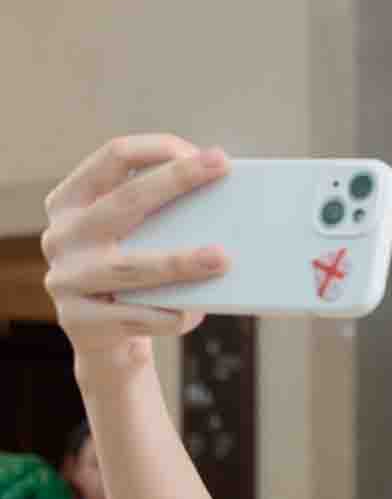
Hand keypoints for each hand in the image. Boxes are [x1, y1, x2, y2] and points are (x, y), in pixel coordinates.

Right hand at [42, 135, 230, 382]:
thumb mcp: (136, 243)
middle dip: (176, 181)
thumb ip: (160, 220)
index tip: (208, 156)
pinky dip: (169, 315)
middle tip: (219, 169)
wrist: (108, 349)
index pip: (114, 156)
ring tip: (221, 258)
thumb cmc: (134, 285)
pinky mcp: (78, 322)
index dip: (160, 149)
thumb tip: (222, 206)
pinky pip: (134, 317)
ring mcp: (65, 278)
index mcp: (71, 201)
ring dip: (179, 262)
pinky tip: (193, 313)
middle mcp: (62, 234)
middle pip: (124, 201)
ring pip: (130, 266)